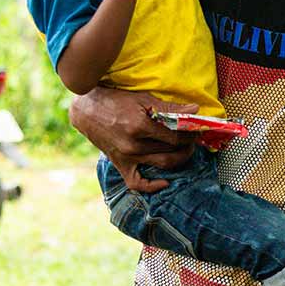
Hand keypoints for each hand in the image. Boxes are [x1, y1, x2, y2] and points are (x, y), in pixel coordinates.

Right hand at [69, 85, 197, 193]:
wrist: (86, 110)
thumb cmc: (115, 100)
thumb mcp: (143, 99)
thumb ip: (170, 108)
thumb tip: (195, 111)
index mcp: (139, 125)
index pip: (176, 136)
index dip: (191, 134)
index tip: (198, 129)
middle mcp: (133, 145)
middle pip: (172, 151)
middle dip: (188, 145)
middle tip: (194, 139)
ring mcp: (127, 157)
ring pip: (162, 164)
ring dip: (179, 159)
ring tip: (185, 150)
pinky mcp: (120, 164)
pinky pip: (137, 183)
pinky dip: (152, 186)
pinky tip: (165, 181)